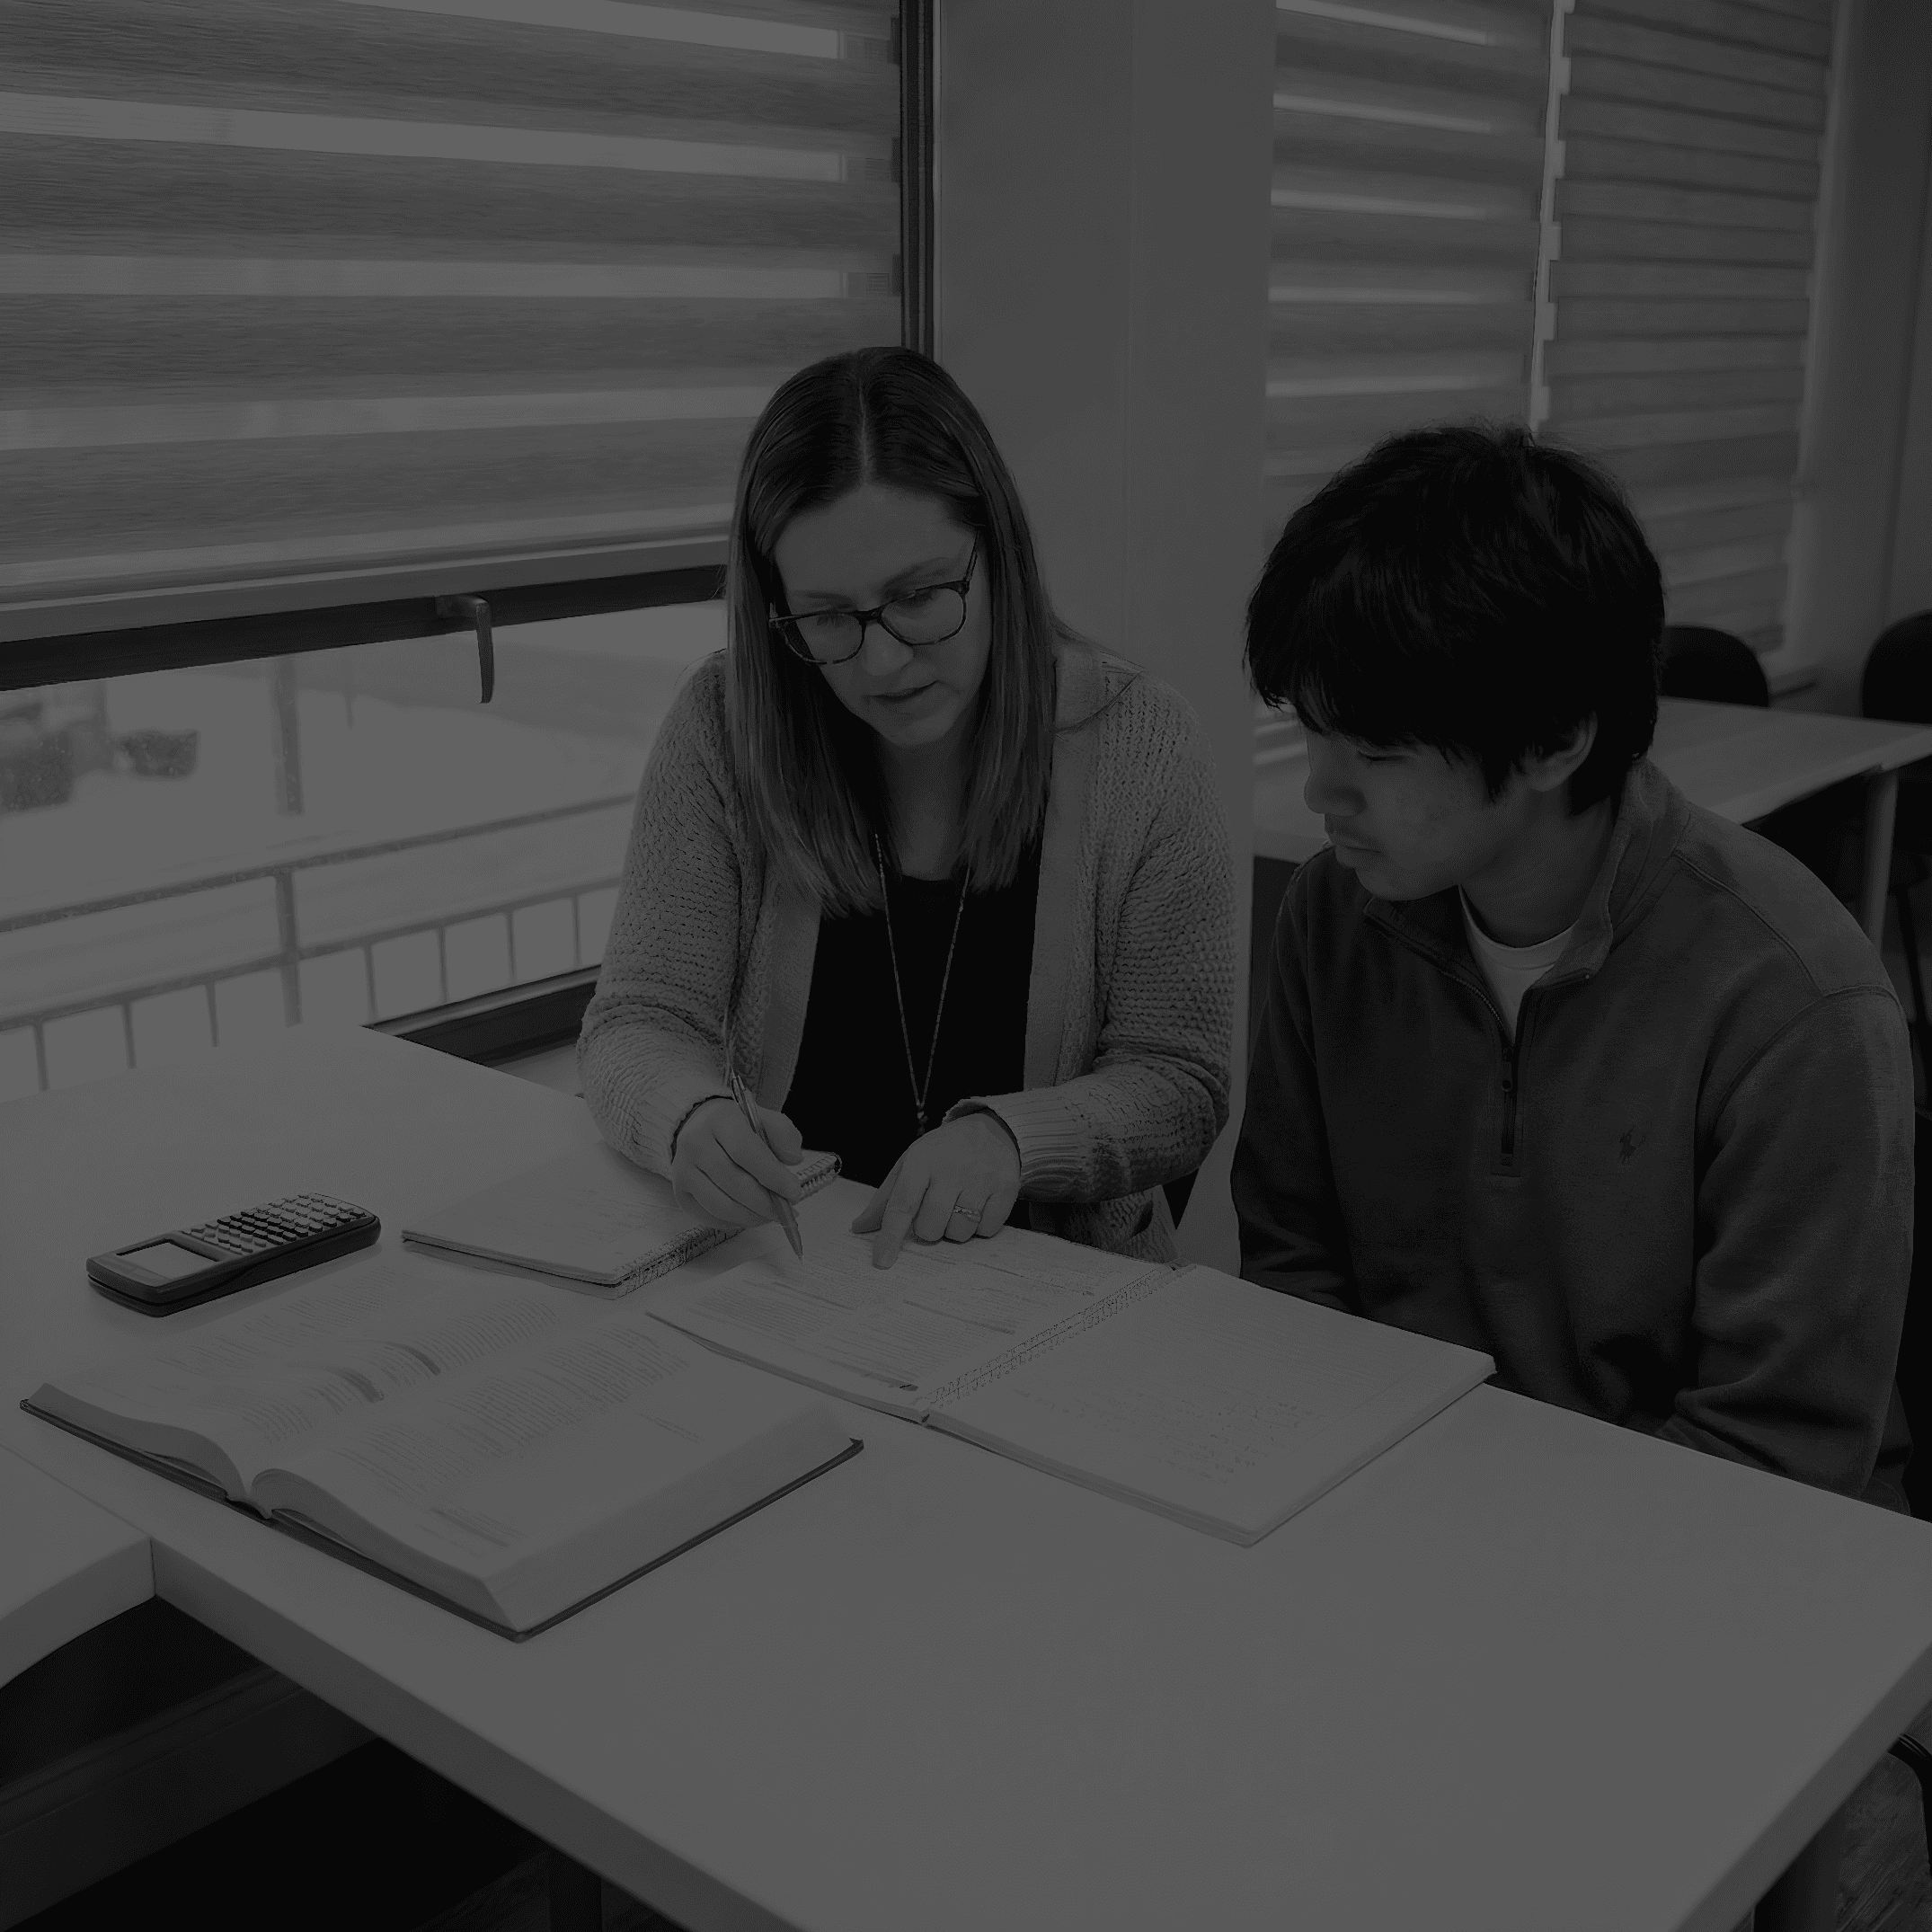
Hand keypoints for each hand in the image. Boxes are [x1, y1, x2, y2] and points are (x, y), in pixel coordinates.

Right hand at [670, 1096, 803, 1231]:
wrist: (698, 1126)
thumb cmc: (736, 1125)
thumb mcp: (763, 1118)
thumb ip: (783, 1133)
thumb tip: (793, 1160)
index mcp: (719, 1120)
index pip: (747, 1152)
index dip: (773, 1176)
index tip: (793, 1192)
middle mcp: (695, 1144)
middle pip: (735, 1184)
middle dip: (766, 1203)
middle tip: (786, 1210)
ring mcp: (683, 1170)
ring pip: (721, 1206)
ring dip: (752, 1217)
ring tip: (770, 1215)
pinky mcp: (680, 1192)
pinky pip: (709, 1216)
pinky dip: (734, 1222)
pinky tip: (751, 1216)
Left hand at [850, 1112, 1021, 1268]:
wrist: (992, 1129)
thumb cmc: (944, 1151)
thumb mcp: (911, 1163)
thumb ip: (886, 1197)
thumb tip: (861, 1228)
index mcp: (922, 1161)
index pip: (902, 1205)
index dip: (890, 1237)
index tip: (882, 1261)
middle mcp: (952, 1169)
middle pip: (930, 1227)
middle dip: (928, 1228)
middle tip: (935, 1209)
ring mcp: (982, 1179)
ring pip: (959, 1233)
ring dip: (954, 1228)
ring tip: (958, 1205)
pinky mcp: (1006, 1188)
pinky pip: (987, 1230)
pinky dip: (979, 1226)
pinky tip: (978, 1206)